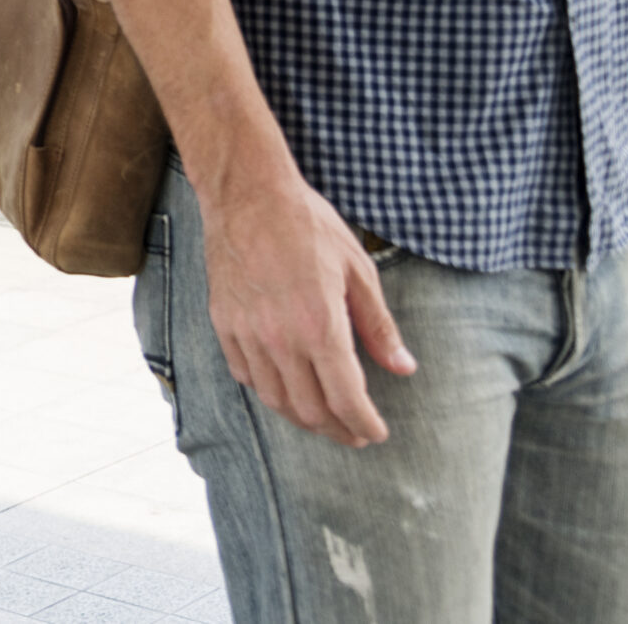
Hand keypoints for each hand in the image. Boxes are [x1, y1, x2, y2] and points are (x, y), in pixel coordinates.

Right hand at [199, 171, 414, 447]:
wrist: (247, 194)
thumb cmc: (307, 225)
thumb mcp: (358, 269)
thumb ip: (378, 325)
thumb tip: (403, 367)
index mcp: (321, 325)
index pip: (346, 398)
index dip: (365, 423)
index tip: (377, 432)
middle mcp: (281, 338)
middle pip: (310, 409)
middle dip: (338, 429)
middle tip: (356, 433)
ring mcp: (247, 333)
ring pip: (275, 399)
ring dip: (303, 418)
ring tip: (323, 418)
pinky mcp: (224, 323)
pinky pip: (245, 374)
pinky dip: (267, 390)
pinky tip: (283, 387)